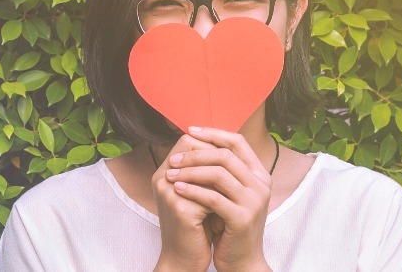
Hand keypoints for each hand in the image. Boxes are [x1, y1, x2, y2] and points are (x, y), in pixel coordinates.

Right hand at [153, 133, 222, 271]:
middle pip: (195, 149)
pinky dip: (222, 199)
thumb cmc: (194, 228)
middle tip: (239, 168)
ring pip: (205, 170)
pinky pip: (209, 194)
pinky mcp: (180, 209)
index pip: (188, 141)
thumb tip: (229, 148)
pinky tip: (227, 208)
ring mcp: (169, 193)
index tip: (232, 156)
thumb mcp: (198, 196)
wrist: (183, 260)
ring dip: (222, 178)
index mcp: (165, 172)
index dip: (212, 144)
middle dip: (219, 158)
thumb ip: (205, 174)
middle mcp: (162, 178)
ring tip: (235, 188)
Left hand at [166, 126, 273, 271]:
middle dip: (195, 154)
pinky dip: (192, 190)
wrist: (242, 261)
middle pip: (226, 155)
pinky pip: (213, 197)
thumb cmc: (231, 225)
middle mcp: (261, 185)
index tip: (189, 131)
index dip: (213, 133)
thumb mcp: (231, 194)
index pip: (237, 142)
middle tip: (173, 159)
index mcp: (260, 174)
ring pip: (218, 174)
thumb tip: (196, 141)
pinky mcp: (242, 218)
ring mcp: (254, 201)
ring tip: (170, 174)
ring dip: (190, 171)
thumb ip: (222, 171)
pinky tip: (177, 189)